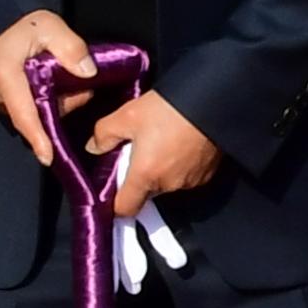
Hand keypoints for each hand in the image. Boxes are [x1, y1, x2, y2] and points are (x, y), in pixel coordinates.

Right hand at [0, 12, 99, 164]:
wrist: (1, 24)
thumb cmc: (24, 25)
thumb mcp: (49, 25)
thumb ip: (69, 46)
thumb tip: (88, 72)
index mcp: (4, 74)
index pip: (23, 112)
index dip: (37, 136)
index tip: (48, 156)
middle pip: (35, 115)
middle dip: (61, 105)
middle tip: (77, 85)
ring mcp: (1, 100)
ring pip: (37, 114)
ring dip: (58, 102)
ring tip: (66, 79)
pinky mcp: (8, 102)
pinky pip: (33, 109)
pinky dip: (50, 101)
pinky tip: (57, 85)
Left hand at [96, 89, 219, 214]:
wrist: (213, 99)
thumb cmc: (170, 107)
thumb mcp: (127, 114)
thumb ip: (104, 133)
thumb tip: (94, 146)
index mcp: (145, 175)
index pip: (125, 208)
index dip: (115, 202)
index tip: (114, 187)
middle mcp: (169, 184)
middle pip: (146, 193)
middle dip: (140, 176)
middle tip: (140, 149)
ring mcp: (191, 181)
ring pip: (167, 183)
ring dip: (162, 170)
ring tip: (164, 141)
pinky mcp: (209, 173)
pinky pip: (187, 176)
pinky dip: (181, 166)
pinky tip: (181, 143)